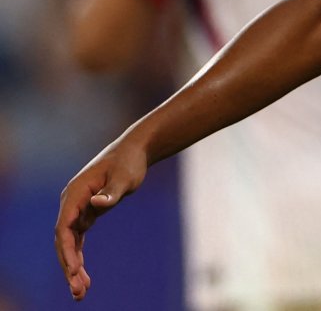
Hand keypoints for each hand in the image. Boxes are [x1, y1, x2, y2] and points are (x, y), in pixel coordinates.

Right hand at [55, 139, 149, 300]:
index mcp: (75, 194)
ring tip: (80, 291)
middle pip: (64, 240)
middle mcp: (71, 203)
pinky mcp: (86, 213)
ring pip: (70, 243)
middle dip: (69, 266)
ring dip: (73, 266)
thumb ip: (111, 193)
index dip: (67, 251)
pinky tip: (82, 275)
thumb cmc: (129, 162)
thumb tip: (97, 204)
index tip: (74, 270)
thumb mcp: (124, 177)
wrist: (134, 151)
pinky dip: (79, 256)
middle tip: (78, 291)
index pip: (64, 228)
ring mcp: (77, 208)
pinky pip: (78, 239)